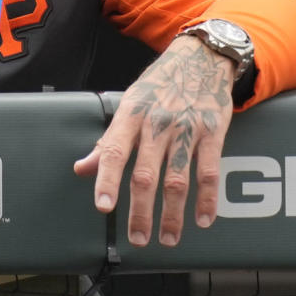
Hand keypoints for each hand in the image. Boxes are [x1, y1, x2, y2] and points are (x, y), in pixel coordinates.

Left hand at [74, 34, 235, 246]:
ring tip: (167, 239)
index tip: (104, 207)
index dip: (106, 179)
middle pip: (146, 174)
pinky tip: (203, 220)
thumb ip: (108, 140)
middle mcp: (157, 123)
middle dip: (141, 211)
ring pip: (177, 179)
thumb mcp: (128, 104)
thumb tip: (82, 168)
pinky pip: (209, 171)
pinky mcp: (213, 132)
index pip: (114, 151)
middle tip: (138, 239)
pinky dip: (207, 199)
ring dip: (172, 214)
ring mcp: (187, 128)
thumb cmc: (160, 85)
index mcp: (131, 115)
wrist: (202, 56)